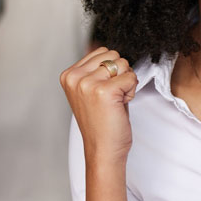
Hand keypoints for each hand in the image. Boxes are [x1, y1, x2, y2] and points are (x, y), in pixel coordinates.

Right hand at [60, 47, 137, 165]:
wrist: (102, 150)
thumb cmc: (101, 122)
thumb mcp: (90, 90)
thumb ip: (94, 69)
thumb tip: (108, 50)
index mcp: (68, 75)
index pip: (102, 51)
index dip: (110, 71)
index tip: (102, 93)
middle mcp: (75, 77)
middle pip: (113, 55)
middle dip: (119, 74)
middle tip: (111, 98)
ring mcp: (88, 83)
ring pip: (123, 64)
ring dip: (126, 83)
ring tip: (115, 102)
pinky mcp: (104, 91)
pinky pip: (131, 77)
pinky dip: (131, 91)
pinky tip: (120, 106)